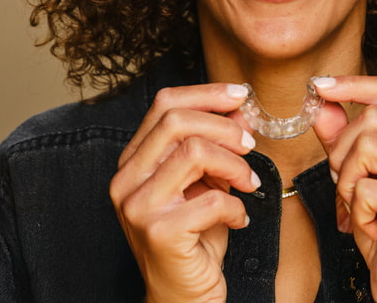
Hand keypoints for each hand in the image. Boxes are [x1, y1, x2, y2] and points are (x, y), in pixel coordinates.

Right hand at [109, 83, 259, 302]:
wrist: (182, 298)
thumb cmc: (195, 238)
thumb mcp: (206, 182)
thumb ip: (217, 145)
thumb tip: (240, 110)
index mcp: (133, 161)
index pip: (164, 104)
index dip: (206, 94)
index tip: (241, 95)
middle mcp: (126, 179)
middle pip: (176, 121)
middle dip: (224, 127)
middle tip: (250, 144)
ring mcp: (138, 206)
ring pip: (194, 152)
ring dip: (233, 164)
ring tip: (247, 183)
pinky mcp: (159, 232)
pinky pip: (211, 199)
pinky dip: (236, 206)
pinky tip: (238, 218)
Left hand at [312, 76, 376, 302]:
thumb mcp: (356, 178)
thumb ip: (341, 139)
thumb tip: (322, 102)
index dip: (354, 84)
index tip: (320, 87)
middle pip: (371, 118)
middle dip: (342, 153)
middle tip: (349, 188)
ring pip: (366, 146)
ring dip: (348, 182)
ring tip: (362, 208)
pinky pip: (366, 187)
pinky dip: (357, 210)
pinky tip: (374, 227)